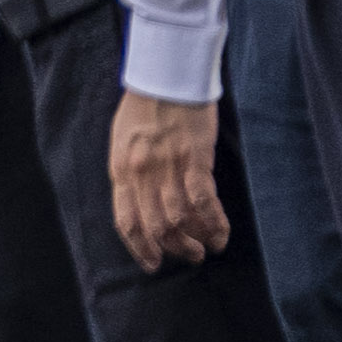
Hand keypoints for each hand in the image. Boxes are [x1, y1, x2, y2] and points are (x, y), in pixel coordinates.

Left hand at [113, 92, 229, 269]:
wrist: (165, 77)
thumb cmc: (144, 107)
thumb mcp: (122, 143)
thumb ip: (130, 172)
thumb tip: (140, 200)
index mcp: (120, 171)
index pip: (126, 221)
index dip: (140, 247)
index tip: (153, 263)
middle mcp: (141, 174)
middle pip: (155, 226)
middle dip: (174, 248)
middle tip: (190, 257)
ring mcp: (167, 167)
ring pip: (179, 218)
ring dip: (195, 240)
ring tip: (207, 249)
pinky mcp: (195, 159)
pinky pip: (203, 200)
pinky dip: (214, 222)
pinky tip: (221, 234)